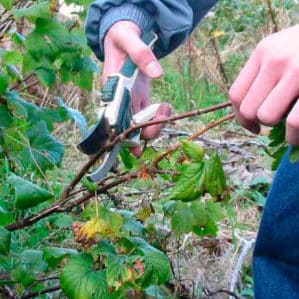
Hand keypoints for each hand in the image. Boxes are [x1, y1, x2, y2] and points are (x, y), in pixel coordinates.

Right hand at [103, 21, 171, 155]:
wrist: (124, 36)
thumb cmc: (122, 38)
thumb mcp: (129, 40)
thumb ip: (141, 54)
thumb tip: (157, 73)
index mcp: (111, 91)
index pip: (113, 121)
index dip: (123, 137)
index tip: (136, 149)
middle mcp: (119, 101)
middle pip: (128, 129)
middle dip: (146, 131)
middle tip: (163, 117)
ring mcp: (129, 102)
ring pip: (139, 125)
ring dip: (156, 124)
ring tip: (166, 107)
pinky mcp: (139, 100)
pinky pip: (147, 117)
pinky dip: (159, 118)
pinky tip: (165, 108)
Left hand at [229, 25, 298, 144]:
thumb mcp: (286, 48)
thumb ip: (267, 72)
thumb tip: (252, 115)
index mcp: (264, 50)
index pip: (236, 94)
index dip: (242, 117)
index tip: (254, 126)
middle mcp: (276, 58)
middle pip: (248, 109)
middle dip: (261, 123)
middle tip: (278, 123)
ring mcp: (298, 71)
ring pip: (267, 117)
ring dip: (279, 130)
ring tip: (293, 129)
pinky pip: (294, 123)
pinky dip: (295, 136)